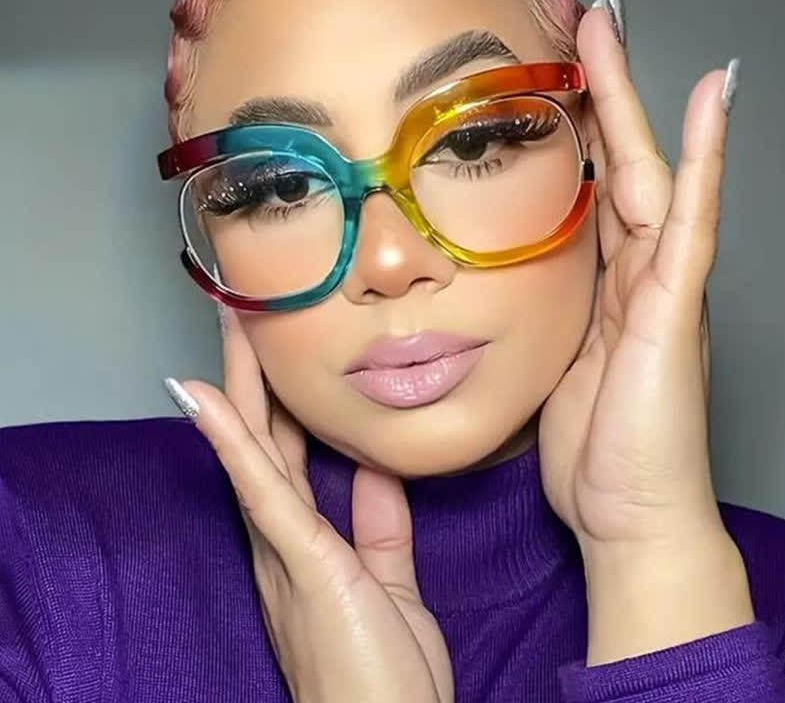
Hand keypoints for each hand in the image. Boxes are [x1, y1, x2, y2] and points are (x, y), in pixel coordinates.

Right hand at [168, 308, 452, 702]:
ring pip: (255, 447)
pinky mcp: (301, 563)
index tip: (280, 350)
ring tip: (229, 321)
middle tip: (246, 310)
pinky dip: (231, 441)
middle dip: (253, 373)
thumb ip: (378, 524)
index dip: (277, 399)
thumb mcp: (387, 582)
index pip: (285, 453)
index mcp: (302, 542)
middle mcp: (280, 539)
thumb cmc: (385, 674)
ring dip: (239, 381)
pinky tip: (205, 398)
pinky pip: (262, 490)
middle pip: (263, 437)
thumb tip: (373, 469)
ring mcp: (283, 550)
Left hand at [539, 0, 739, 556]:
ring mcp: (664, 288)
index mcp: (605, 290)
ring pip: (653, 176)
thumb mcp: (551, 369)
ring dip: (638, 104)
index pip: (590, 192)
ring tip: (618, 35)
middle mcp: (639, 277)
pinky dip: (705, 161)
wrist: (630, 514)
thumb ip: (543, 321)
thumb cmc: (593, 451)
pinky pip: (692, 221)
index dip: (577, 136)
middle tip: (587, 28)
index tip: (552, 85)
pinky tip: (712, 103)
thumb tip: (508, 292)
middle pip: (621, 166)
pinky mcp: (677, 309)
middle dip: (604, 96)